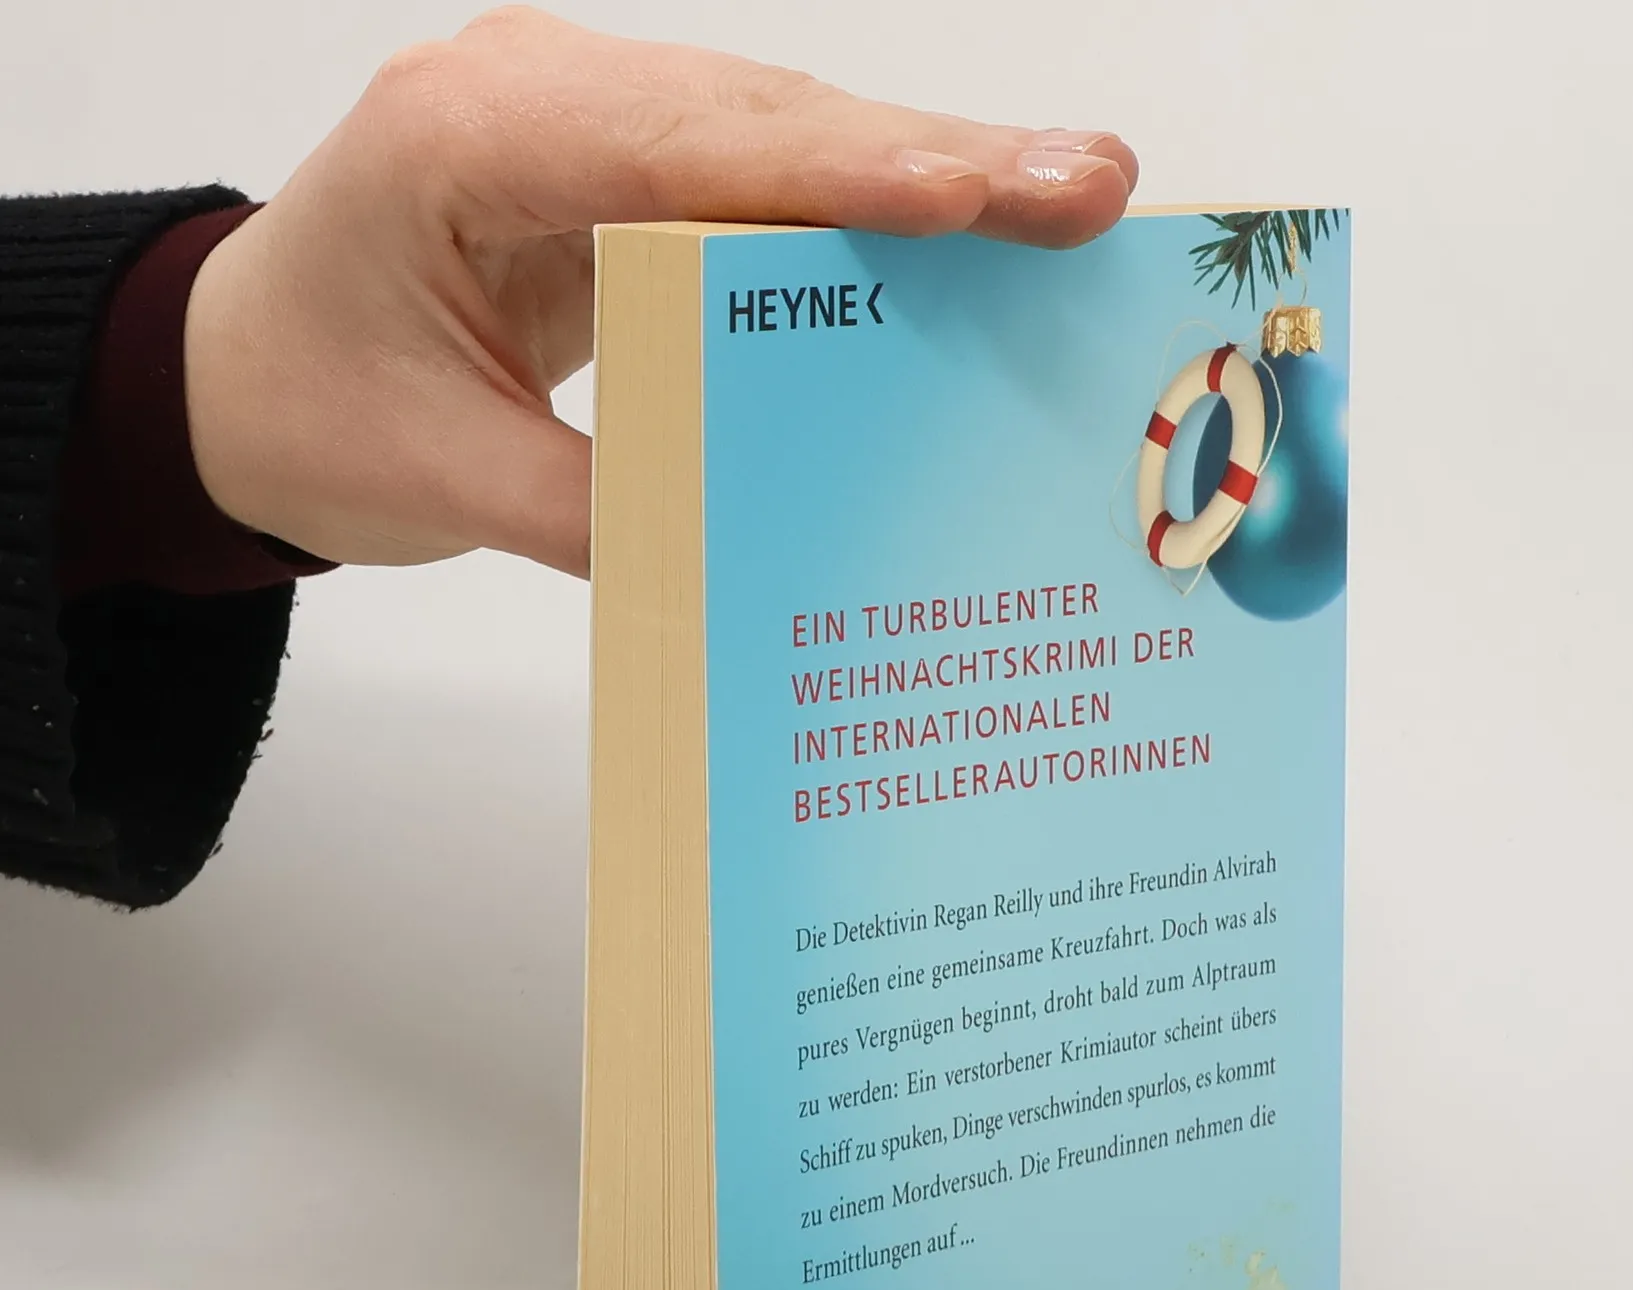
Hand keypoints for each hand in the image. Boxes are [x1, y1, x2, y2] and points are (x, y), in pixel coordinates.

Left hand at [182, 7, 1137, 578]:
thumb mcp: (435, 477)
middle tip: (1090, 185)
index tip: (970, 197)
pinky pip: (768, 182)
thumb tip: (752, 546)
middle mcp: (542, 98)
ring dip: (930, 177)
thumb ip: (590, 508)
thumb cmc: (306, 408)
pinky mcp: (631, 175)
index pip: (677, 148)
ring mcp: (594, 126)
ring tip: (1070, 202)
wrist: (240, 374)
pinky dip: (873, 214)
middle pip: (766, 121)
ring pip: (786, 137)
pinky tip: (977, 235)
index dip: (836, 173)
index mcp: (467, 141)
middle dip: (937, 159)